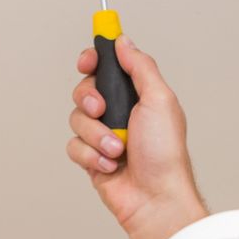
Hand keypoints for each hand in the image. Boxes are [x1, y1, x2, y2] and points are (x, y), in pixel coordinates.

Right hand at [65, 36, 206, 238]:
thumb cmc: (164, 154)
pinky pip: (74, 146)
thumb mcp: (159, 99)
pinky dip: (90, 155)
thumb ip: (140, 66)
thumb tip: (123, 41)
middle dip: (90, 99)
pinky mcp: (91, 157)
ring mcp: (103, 135)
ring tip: (117, 149)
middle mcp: (119, 112)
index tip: (88, 61)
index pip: (107, 66)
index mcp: (137, 94)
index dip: (93, 59)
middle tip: (103, 109)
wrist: (155, 197)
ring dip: (96, 135)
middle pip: (84, 89)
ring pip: (77, 119)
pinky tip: (110, 165)